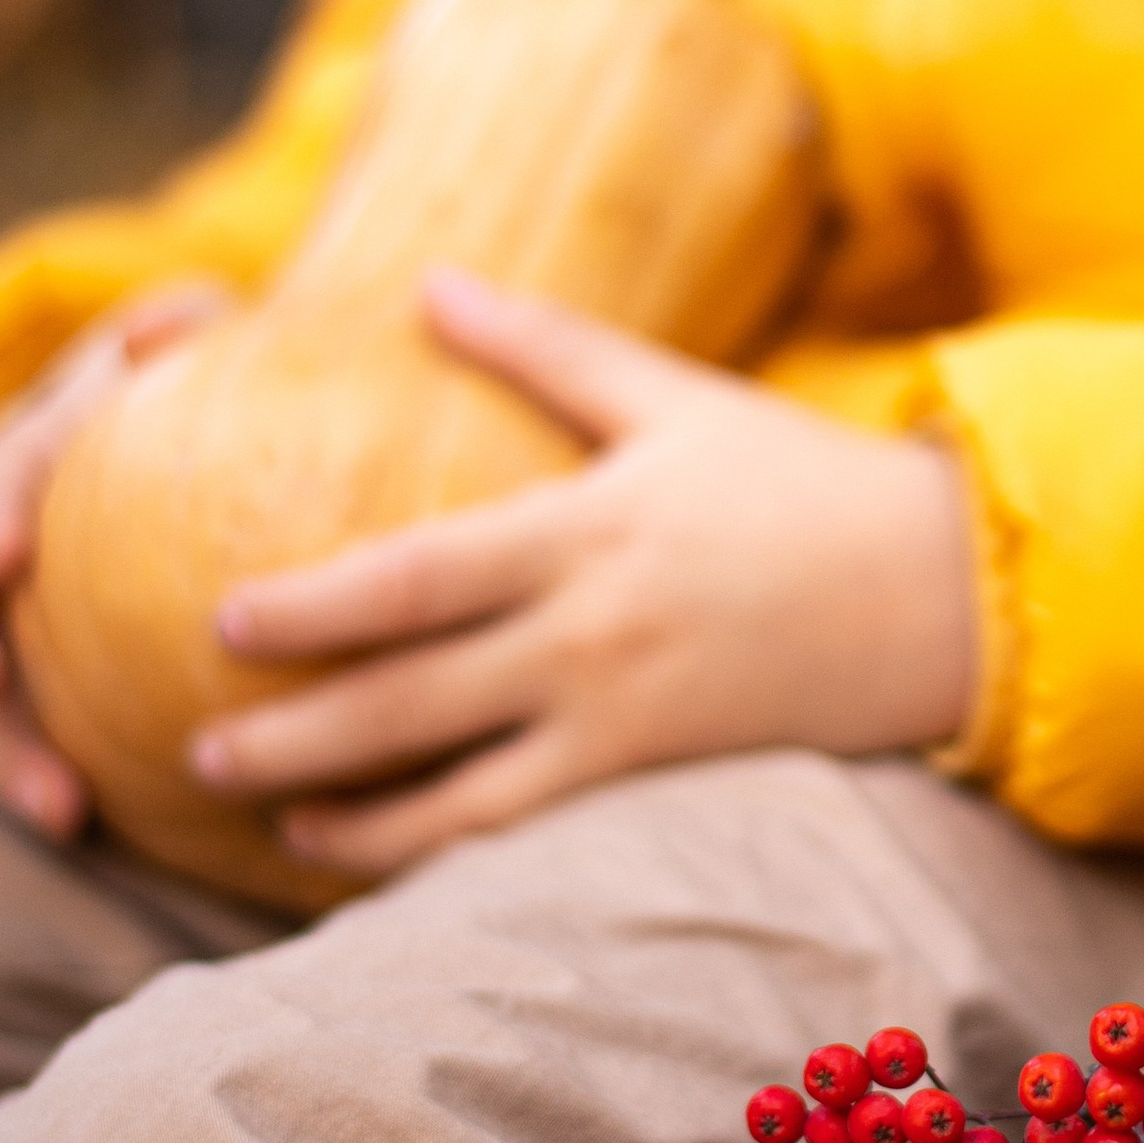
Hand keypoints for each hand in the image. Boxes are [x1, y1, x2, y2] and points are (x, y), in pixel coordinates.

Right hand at [0, 280, 234, 835]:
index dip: (4, 499)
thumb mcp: (221, 344)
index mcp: (45, 441)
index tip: (9, 550)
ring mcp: (17, 604)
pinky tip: (80, 821)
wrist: (232, 456)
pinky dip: (40, 772)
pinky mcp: (41, 671)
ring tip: (53, 804)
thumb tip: (169, 325)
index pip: (8, 465)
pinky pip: (25, 724)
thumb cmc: (236, 389)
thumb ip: (190, 332)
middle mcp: (11, 525)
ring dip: (4, 740)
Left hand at [190, 266, 978, 880]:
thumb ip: (546, 346)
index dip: (311, 608)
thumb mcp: (675, 398)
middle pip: (410, 701)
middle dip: (295, 737)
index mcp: (583, 533)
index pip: (413, 577)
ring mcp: (627, 725)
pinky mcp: (663, 783)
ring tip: (271, 825)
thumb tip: (427, 282)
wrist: (947, 595)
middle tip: (196, 750)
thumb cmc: (802, 483)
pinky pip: (533, 836)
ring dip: (356, 816)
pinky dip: (450, 853)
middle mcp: (592, 640)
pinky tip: (389, 860)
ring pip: (460, 796)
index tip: (220, 622)